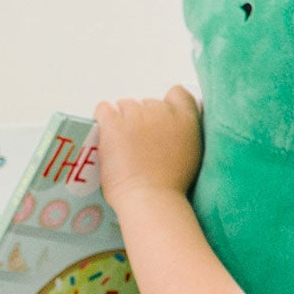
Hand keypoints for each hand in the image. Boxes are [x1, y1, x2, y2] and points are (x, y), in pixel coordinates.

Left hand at [94, 87, 202, 212]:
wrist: (151, 199)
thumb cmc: (170, 187)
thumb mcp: (191, 155)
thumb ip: (182, 134)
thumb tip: (168, 131)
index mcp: (186, 118)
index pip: (177, 94)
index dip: (166, 106)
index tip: (160, 123)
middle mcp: (162, 110)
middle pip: (147, 103)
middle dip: (142, 120)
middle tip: (138, 146)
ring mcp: (136, 115)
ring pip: (125, 106)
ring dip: (122, 122)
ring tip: (123, 147)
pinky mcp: (114, 122)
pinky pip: (103, 109)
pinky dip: (103, 119)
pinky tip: (106, 135)